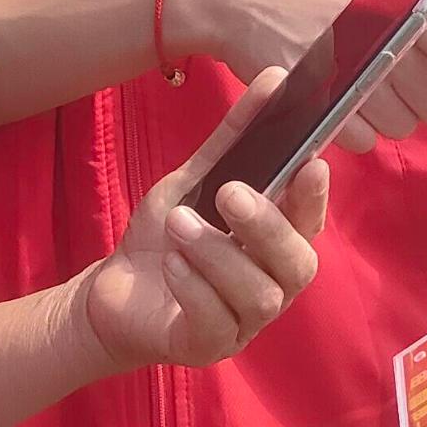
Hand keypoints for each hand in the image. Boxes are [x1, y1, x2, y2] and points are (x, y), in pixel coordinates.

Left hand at [73, 72, 334, 372]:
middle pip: (297, 263)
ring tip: (179, 225)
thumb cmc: (164, 238)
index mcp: (277, 244)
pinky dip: (196, 289)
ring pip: (260, 295)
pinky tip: (172, 266)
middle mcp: (273, 285)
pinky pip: (217, 323)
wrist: (111, 291)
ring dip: (219, 254)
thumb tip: (273, 78)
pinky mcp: (210, 348)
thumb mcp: (193, 181)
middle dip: (266, 226)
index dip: (315, 197)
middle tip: (228, 193)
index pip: (311, 221)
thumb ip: (232, 139)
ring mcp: (245, 322)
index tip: (311, 163)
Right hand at [169, 0, 426, 152]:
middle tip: (391, 75)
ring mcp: (353, 76)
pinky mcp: (321, 104)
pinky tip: (329, 94)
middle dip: (423, 102)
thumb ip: (417, 8)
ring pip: (398, 127)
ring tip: (351, 77)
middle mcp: (386, 44)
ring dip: (383, 114)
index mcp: (406, 9)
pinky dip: (350, 126)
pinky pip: (359, 138)